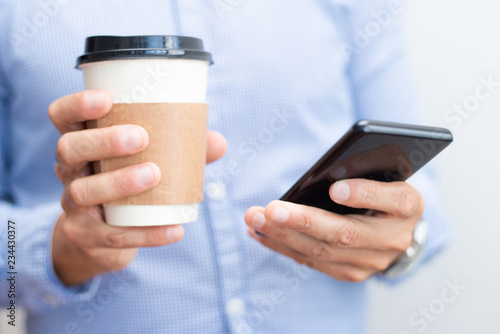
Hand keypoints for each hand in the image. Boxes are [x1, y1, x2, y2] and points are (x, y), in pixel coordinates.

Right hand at [49, 90, 226, 285]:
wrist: (101, 238)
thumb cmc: (127, 185)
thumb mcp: (146, 161)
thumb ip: (180, 150)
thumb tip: (218, 142)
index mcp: (83, 143)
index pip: (63, 117)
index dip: (77, 105)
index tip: (106, 99)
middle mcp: (71, 171)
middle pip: (69, 149)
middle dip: (103, 140)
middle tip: (141, 137)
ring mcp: (74, 205)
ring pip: (83, 191)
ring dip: (119, 182)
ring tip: (153, 175)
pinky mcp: (87, 236)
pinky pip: (113, 236)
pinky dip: (147, 234)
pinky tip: (175, 230)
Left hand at [245, 179, 423, 281]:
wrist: (397, 231)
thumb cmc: (383, 192)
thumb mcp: (384, 175)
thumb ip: (364, 170)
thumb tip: (327, 173)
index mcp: (407, 205)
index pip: (392, 199)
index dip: (363, 194)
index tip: (335, 188)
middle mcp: (392, 238)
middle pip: (345, 233)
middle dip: (303, 221)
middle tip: (270, 210)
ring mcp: (371, 262)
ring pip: (322, 251)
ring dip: (283, 236)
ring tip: (254, 219)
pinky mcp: (350, 273)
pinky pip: (312, 261)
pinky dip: (283, 247)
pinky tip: (260, 233)